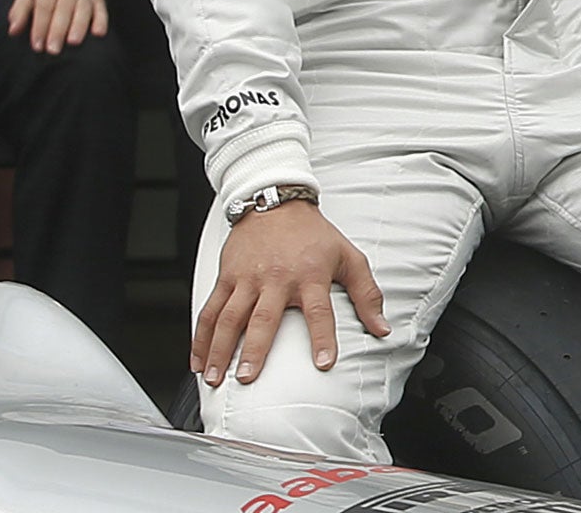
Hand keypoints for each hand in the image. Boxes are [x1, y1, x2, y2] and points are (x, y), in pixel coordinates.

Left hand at [6, 0, 107, 53]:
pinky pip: (102, 9)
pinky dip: (101, 21)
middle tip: (52, 50)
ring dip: (79, 26)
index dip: (39, 27)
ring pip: (83, 9)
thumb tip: (13, 31)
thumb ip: (19, 11)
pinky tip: (98, 33)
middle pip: (63, 10)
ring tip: (73, 42)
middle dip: (57, 31)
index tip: (36, 45)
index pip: (43, 7)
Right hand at [192, 198, 388, 387]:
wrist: (276, 202)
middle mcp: (277, 278)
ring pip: (229, 317)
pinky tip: (197, 361)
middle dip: (255, 350)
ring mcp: (247, 279)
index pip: (320, 311)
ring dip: (220, 350)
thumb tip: (383, 328)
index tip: (323, 364)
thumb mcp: (348, 257)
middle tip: (248, 378)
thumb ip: (367, 294)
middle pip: (264, 318)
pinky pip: (210, 310)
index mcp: (310, 275)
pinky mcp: (227, 277)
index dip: (323, 337)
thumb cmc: (314, 235)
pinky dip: (200, 337)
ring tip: (214, 378)